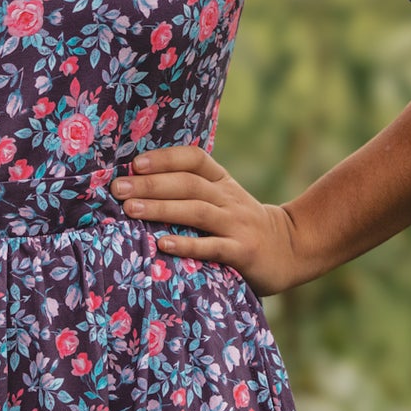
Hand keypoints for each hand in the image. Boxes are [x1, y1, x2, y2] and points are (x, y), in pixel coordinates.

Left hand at [110, 145, 301, 298]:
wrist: (292, 249)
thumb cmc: (242, 223)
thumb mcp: (224, 197)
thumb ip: (193, 190)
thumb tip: (138, 182)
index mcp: (222, 181)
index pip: (195, 159)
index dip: (166, 158)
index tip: (135, 163)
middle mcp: (229, 198)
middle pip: (188, 184)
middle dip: (151, 184)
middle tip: (118, 188)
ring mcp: (237, 225)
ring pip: (197, 211)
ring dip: (162, 209)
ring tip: (131, 210)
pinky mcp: (243, 252)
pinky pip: (213, 247)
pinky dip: (188, 244)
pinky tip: (164, 245)